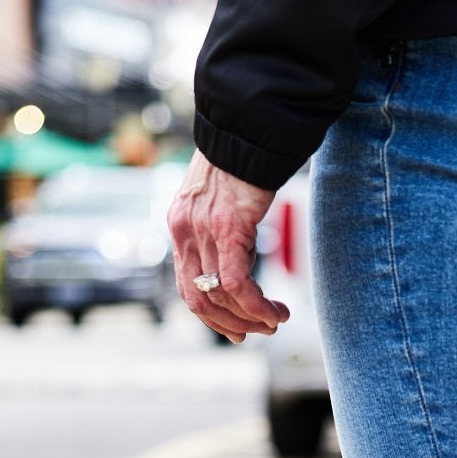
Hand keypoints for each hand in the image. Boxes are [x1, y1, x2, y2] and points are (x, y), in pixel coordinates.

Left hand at [169, 151, 288, 343]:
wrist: (248, 127)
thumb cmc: (241, 160)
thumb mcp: (220, 200)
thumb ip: (219, 230)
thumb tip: (240, 259)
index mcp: (179, 226)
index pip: (187, 287)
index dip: (211, 316)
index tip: (237, 329)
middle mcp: (183, 231)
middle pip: (199, 300)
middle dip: (230, 324)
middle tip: (260, 330)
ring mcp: (202, 231)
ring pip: (220, 297)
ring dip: (251, 318)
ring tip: (277, 319)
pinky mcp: (227, 229)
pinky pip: (237, 284)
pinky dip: (256, 306)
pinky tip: (274, 312)